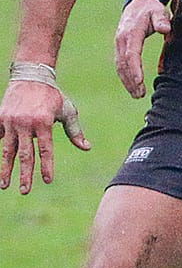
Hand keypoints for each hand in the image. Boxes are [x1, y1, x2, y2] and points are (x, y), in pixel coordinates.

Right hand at [2, 76, 89, 194]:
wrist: (30, 76)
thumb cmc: (52, 95)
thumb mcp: (67, 111)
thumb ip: (75, 131)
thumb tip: (87, 148)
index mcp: (44, 123)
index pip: (46, 150)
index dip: (46, 166)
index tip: (47, 181)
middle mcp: (25, 124)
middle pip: (25, 155)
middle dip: (25, 174)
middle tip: (25, 191)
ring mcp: (10, 121)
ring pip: (8, 150)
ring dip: (6, 169)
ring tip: (5, 185)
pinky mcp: (0, 118)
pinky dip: (0, 150)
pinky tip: (0, 166)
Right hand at [114, 0, 171, 98]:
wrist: (138, 2)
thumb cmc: (151, 8)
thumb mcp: (158, 11)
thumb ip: (162, 19)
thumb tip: (165, 29)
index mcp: (131, 32)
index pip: (131, 54)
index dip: (134, 68)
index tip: (139, 81)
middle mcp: (121, 40)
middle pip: (123, 63)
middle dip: (131, 80)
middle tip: (140, 95)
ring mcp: (119, 44)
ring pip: (120, 66)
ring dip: (127, 81)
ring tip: (138, 95)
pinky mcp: (120, 47)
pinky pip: (120, 64)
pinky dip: (125, 76)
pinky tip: (133, 87)